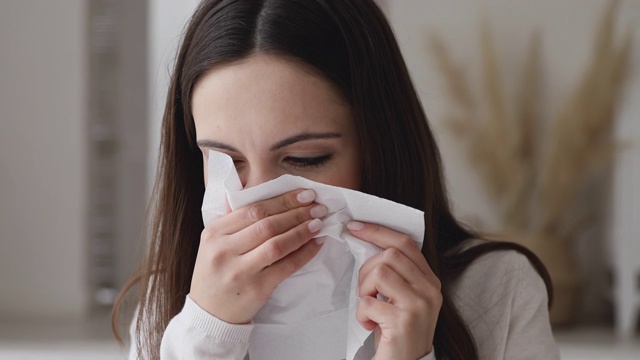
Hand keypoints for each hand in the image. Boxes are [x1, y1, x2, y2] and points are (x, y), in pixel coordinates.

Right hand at [190, 189, 325, 323]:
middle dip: (296, 213)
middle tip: (317, 206)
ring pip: (277, 244)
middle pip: (267, 224)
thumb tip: (251, 188)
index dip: (282, 200)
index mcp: (214, 233)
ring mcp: (240, 271)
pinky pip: (286, 267)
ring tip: (318, 223)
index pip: (253, 209)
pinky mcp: (257, 289)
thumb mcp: (214, 243)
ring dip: (302, 231)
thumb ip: (233, 219)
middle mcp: (224, 250)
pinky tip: (315, 244)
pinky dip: (304, 253)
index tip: (303, 194)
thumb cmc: (216, 273)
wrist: (209, 314)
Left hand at [348, 221, 441, 359]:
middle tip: (366, 291)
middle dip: (367, 269)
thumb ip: (395, 273)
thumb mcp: (402, 297)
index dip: (378, 231)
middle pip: (390, 255)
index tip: (355, 227)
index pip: (405, 243)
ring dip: (365, 290)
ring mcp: (418, 306)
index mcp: (429, 281)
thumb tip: (368, 242)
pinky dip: (362, 314)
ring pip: (380, 273)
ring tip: (370, 308)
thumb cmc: (397, 330)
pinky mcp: (403, 322)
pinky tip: (371, 325)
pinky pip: (369, 302)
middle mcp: (429, 290)